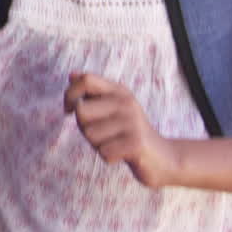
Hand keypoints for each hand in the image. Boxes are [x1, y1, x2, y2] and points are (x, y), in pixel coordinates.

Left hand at [64, 72, 179, 187]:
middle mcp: (126, 102)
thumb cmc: (128, 133)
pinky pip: (104, 152)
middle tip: (103, 134)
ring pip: (90, 135)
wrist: (163, 157)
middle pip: (81, 112)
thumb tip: (71, 74)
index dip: (70, 94)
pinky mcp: (136, 143)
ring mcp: (132, 121)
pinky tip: (122, 154)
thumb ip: (92, 93)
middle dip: (84, 128)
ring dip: (98, 145)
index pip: (86, 79)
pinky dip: (109, 157)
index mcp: (119, 91)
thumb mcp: (112, 108)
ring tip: (115, 143)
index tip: (68, 109)